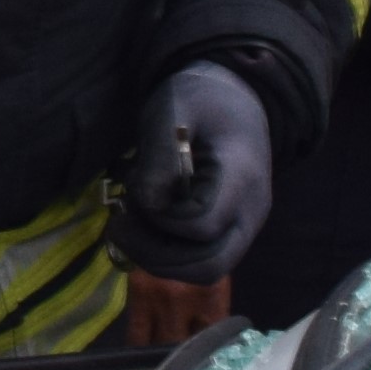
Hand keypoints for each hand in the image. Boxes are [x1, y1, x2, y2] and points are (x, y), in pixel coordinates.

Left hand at [113, 61, 272, 284]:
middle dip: (155, 255)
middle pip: (208, 265)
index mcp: (242, 179)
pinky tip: (142, 227)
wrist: (237, 98)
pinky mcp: (231, 232)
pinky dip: (167, 254)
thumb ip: (158, 156)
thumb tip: (145, 203)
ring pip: (204, 271)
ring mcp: (245, 226)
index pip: (202, 226)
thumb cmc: (203, 99)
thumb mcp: (172, 110)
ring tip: (127, 225)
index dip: (161, 219)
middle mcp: (251, 213)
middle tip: (119, 226)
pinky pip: (201, 260)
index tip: (137, 192)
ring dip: (158, 259)